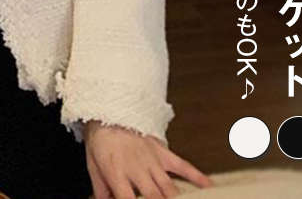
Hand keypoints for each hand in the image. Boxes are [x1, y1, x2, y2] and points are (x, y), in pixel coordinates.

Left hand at [83, 120, 212, 197]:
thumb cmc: (100, 139)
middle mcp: (137, 168)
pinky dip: (196, 176)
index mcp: (117, 172)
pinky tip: (208, 185)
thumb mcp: (92, 165)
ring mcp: (152, 160)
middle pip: (155, 197)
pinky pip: (181, 164)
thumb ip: (101, 190)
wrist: (108, 111)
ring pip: (169, 187)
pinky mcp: (161, 151)